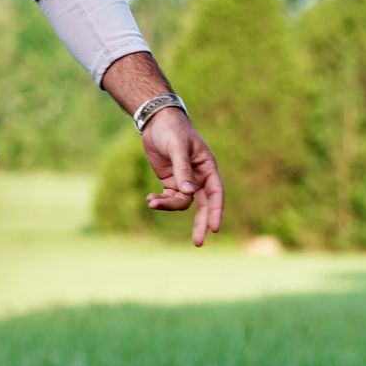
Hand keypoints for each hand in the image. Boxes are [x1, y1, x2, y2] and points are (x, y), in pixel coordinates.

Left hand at [140, 109, 224, 247]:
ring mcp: (185, 181)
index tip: (214, 228)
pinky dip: (160, 201)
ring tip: (151, 202)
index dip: (216, 211)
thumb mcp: (177, 148)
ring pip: (182, 203)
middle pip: (203, 205)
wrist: (156, 122)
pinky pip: (169, 198)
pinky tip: (149, 200)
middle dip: (200, 223)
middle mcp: (199, 177)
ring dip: (167, 206)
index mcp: (208, 168)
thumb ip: (183, 170)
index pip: (216, 193)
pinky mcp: (171, 181)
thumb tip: (189, 193)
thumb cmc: (172, 131)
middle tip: (198, 243)